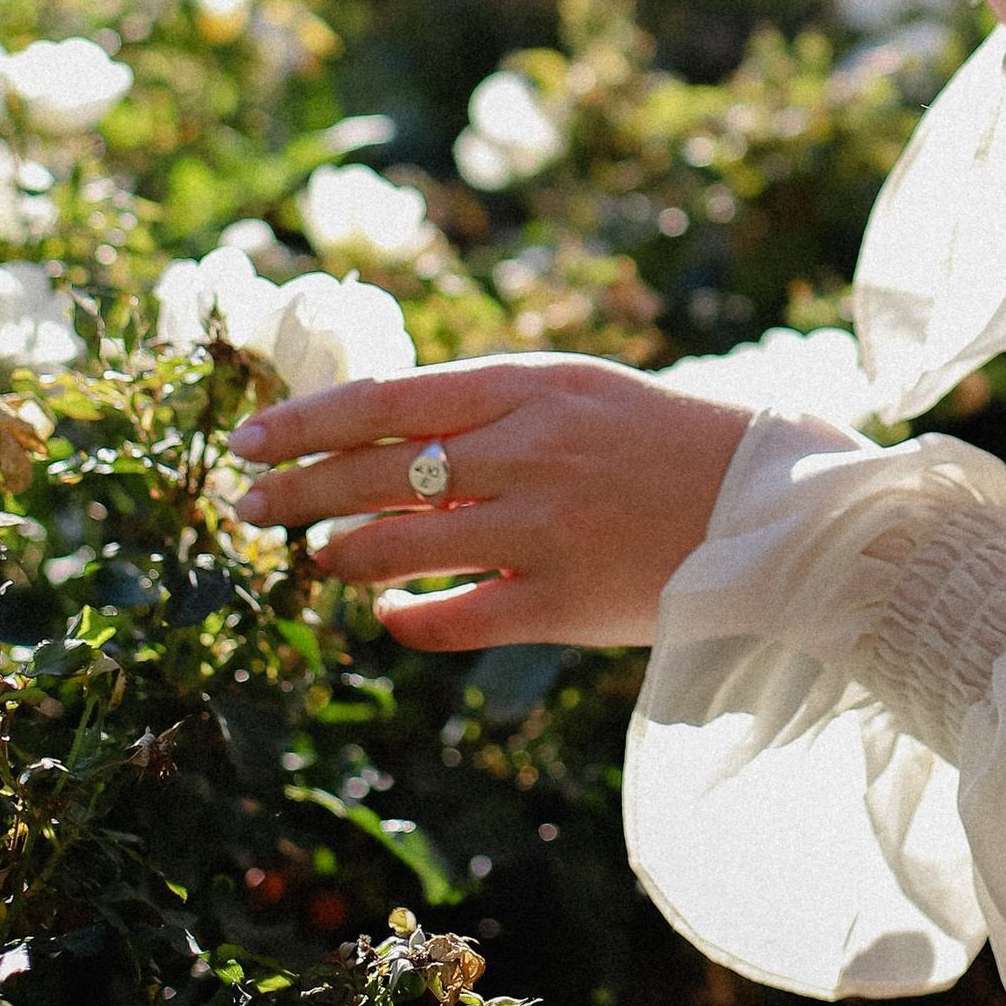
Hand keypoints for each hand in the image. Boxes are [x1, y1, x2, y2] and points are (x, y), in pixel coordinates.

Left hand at [229, 356, 753, 653]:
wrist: (760, 506)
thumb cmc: (655, 439)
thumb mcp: (573, 392)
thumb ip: (484, 408)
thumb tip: (378, 435)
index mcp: (526, 387)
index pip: (383, 400)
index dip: (303, 423)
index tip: (248, 439)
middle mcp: (526, 452)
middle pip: (374, 473)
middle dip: (295, 492)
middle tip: (245, 507)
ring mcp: (542, 529)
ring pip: (398, 547)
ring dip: (341, 555)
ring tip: (318, 556)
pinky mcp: (562, 602)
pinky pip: (453, 617)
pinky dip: (405, 618)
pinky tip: (385, 613)